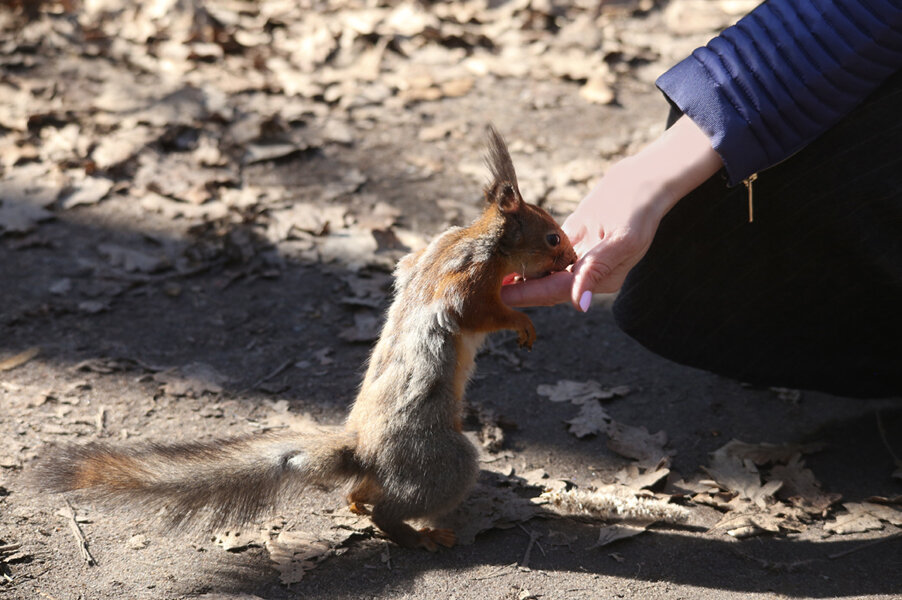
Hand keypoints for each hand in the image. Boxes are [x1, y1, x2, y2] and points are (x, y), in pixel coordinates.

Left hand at [501, 115, 722, 310]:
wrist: (645, 179)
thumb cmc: (639, 209)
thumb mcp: (622, 241)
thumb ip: (597, 270)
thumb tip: (579, 304)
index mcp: (602, 280)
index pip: (557, 291)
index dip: (528, 295)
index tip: (501, 297)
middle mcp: (590, 274)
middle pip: (547, 284)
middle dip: (518, 287)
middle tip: (485, 287)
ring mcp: (581, 256)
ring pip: (544, 269)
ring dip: (519, 271)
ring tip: (489, 271)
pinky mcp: (575, 238)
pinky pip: (547, 250)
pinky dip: (528, 251)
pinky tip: (506, 249)